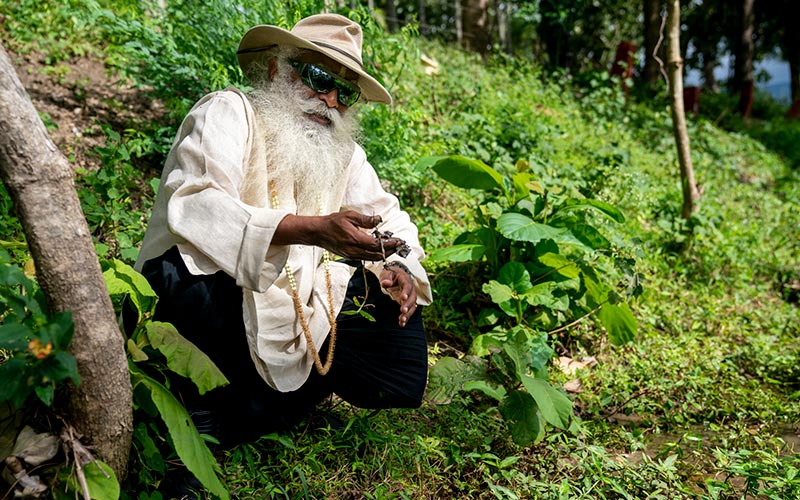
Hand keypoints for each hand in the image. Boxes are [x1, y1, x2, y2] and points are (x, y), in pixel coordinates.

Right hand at [274, 211, 406, 261]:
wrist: (317, 232)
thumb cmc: (332, 222)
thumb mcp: (349, 216)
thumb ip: (366, 219)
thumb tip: (380, 220)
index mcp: (355, 239)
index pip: (377, 244)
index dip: (389, 244)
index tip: (399, 241)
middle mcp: (354, 250)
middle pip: (377, 254)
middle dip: (390, 250)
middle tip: (399, 245)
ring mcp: (351, 255)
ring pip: (372, 258)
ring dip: (384, 254)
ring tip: (393, 248)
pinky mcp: (349, 256)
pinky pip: (365, 258)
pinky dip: (375, 255)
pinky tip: (380, 249)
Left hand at [379, 265, 416, 326]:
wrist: (395, 276)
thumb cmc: (390, 274)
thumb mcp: (386, 273)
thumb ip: (386, 278)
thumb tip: (385, 283)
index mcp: (405, 279)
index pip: (407, 286)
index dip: (406, 292)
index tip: (403, 298)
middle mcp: (410, 289)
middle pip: (412, 297)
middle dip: (408, 305)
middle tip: (403, 311)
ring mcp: (410, 296)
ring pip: (412, 306)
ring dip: (408, 313)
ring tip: (402, 320)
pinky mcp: (407, 303)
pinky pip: (409, 310)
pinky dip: (406, 317)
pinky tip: (401, 324)